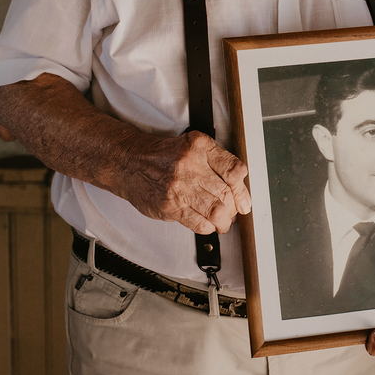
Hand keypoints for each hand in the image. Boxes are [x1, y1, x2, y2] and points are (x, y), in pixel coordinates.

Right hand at [120, 130, 251, 233]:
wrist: (130, 162)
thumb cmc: (163, 156)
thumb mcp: (192, 146)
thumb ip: (216, 162)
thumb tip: (239, 188)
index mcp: (200, 146)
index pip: (233, 169)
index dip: (243, 189)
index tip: (244, 199)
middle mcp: (190, 164)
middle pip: (226, 193)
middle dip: (235, 208)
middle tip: (235, 212)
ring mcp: (178, 186)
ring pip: (215, 211)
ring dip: (223, 221)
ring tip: (223, 222)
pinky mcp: (169, 205)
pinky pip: (198, 223)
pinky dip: (208, 227)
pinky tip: (207, 224)